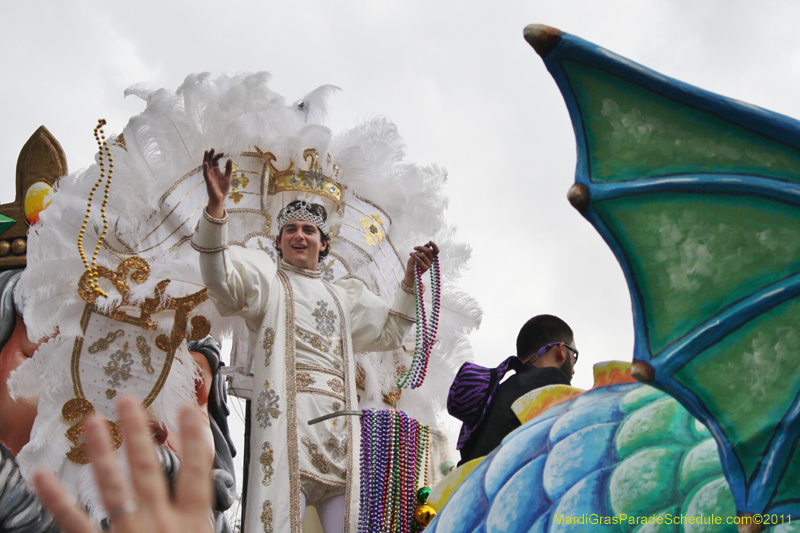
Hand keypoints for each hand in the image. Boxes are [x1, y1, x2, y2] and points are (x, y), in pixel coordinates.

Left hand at [32, 397, 213, 532]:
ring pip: (113, 487)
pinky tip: (43, 477)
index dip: (196, 437)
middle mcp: (160, 524)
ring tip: (90, 424)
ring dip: (101, 453)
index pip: (198, 472)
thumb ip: (205, 529)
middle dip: (138, 433)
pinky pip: (75, 523)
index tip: (190, 410)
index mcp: (192, 526)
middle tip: (128, 402)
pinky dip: (58, 499)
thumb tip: (213, 517)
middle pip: (149, 469)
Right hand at [202, 149, 231, 218]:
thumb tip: (230, 159)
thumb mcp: (228, 177)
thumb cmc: (223, 188)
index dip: (218, 156)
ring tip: (206, 152)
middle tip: (212, 149)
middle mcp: (211, 172)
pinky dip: (205, 168)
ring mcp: (209, 175)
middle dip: (210, 155)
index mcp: (216, 170)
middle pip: (209, 161)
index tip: (223, 153)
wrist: (220, 198)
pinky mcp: (208, 180)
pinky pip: (205, 173)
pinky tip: (205, 163)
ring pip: (206, 165)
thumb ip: (229, 168)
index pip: (215, 161)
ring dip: (206, 159)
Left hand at [403, 241, 438, 287]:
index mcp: (430, 257)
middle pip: (429, 251)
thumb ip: (422, 250)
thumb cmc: (414, 263)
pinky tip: (410, 254)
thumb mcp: (417, 254)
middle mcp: (431, 261)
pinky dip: (414, 256)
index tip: (429, 242)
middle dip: (421, 247)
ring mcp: (429, 265)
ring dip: (416, 253)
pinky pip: (420, 260)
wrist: (410, 273)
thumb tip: (428, 244)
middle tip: (414, 248)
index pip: (436, 251)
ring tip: (411, 254)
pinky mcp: (425, 268)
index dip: (434, 246)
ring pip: (423, 255)